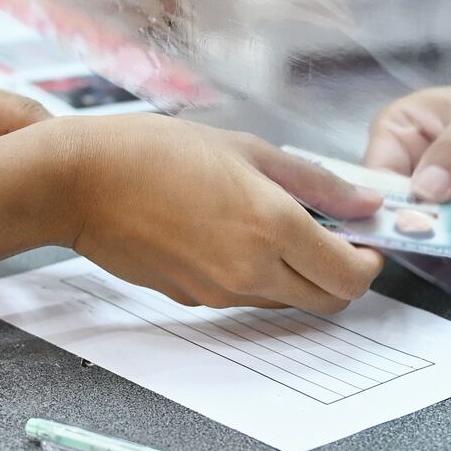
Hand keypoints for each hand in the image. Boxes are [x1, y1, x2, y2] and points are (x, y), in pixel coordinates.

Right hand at [55, 116, 384, 312]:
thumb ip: (316, 181)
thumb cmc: (156, 152)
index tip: (364, 240)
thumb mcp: (247, 149)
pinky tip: (231, 233)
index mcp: (271, 228)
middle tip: (333, 237)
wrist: (82, 183)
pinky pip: (244, 295)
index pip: (349, 277)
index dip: (368, 262)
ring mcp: (220, 292)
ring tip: (275, 226)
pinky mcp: (194, 300)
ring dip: (298, 274)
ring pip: (286, 300)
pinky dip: (256, 274)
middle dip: (341, 274)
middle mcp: (251, 271)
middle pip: (327, 301)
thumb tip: (366, 202)